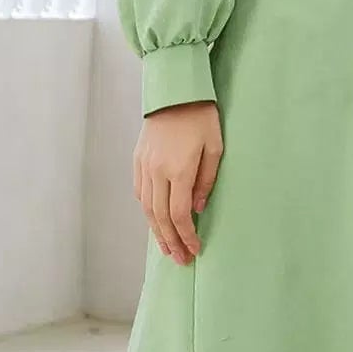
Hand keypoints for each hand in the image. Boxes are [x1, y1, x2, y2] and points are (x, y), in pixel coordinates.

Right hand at [133, 101, 222, 263]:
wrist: (174, 91)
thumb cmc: (201, 117)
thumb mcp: (214, 148)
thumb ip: (206, 181)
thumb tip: (198, 208)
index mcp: (178, 170)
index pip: (180, 215)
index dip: (187, 236)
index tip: (195, 250)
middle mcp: (157, 171)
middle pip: (160, 217)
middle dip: (171, 242)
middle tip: (181, 260)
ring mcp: (144, 166)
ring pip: (147, 208)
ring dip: (157, 231)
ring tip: (166, 248)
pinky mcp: (138, 159)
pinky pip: (140, 192)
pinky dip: (147, 211)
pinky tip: (155, 221)